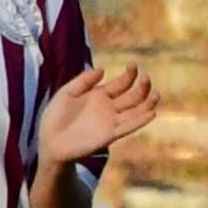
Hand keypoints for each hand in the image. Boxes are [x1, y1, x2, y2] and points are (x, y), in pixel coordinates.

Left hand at [42, 60, 162, 172]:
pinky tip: (151, 113)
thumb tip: (102, 69)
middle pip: (133, 96)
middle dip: (142, 87)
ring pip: (136, 112)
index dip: (130, 74)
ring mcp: (111, 122)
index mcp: (100, 95)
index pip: (122, 83)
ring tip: (156, 95)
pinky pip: (128, 127)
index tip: (133, 65)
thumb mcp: (66, 93)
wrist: (50, 142)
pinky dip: (140, 121)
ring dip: (147, 104)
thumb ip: (83, 81)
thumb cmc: (55, 117)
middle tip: (146, 77)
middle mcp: (109, 108)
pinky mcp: (110, 135)